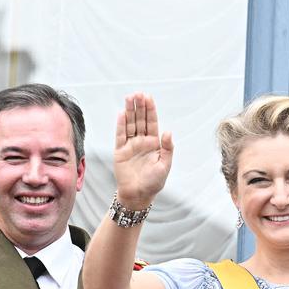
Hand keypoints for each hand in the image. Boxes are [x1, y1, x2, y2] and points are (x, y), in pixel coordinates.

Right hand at [114, 93, 172, 208]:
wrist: (138, 195)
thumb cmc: (153, 183)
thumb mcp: (165, 165)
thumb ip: (167, 148)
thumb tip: (168, 131)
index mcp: (154, 143)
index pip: (152, 123)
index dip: (150, 110)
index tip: (148, 97)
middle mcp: (142, 142)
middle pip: (140, 120)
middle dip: (139, 106)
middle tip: (138, 93)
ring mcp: (130, 145)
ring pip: (130, 124)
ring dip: (130, 111)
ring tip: (129, 98)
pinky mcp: (120, 151)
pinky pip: (120, 135)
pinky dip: (121, 125)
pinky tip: (122, 114)